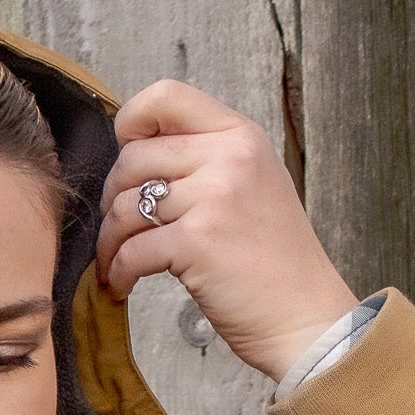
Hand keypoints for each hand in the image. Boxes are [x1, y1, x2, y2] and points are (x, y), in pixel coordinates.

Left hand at [95, 79, 360, 382]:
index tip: (122, 158)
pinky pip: (131, 250)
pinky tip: (123, 286)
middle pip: (132, 157)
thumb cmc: (272, 264)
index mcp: (242, 135)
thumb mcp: (251, 188)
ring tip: (116, 264)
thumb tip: (135, 156)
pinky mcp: (197, 241)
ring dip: (109, 241)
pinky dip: (118, 273)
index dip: (129, 123)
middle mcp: (230, 156)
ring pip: (124, 205)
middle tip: (118, 231)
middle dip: (111, 199)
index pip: (167, 96)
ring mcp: (215, 196)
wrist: (305, 318)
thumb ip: (206, 163)